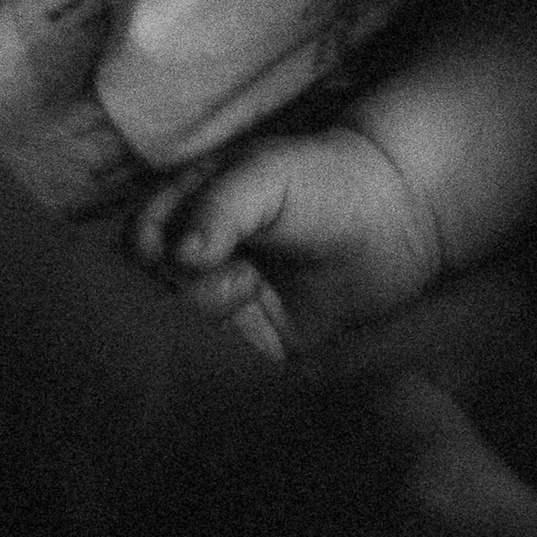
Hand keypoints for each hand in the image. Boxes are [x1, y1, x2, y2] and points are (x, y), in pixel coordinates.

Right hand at [156, 125, 445, 352]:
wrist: (397, 216)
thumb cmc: (326, 179)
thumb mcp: (267, 175)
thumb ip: (220, 207)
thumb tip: (176, 255)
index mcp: (192, 210)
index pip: (139, 238)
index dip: (146, 247)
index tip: (164, 250)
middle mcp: (203, 260)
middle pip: (155, 290)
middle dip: (183, 285)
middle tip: (232, 268)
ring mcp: (229, 303)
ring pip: (186, 329)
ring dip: (211, 311)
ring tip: (251, 285)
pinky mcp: (261, 343)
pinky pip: (227, 361)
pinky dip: (229, 353)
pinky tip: (254, 321)